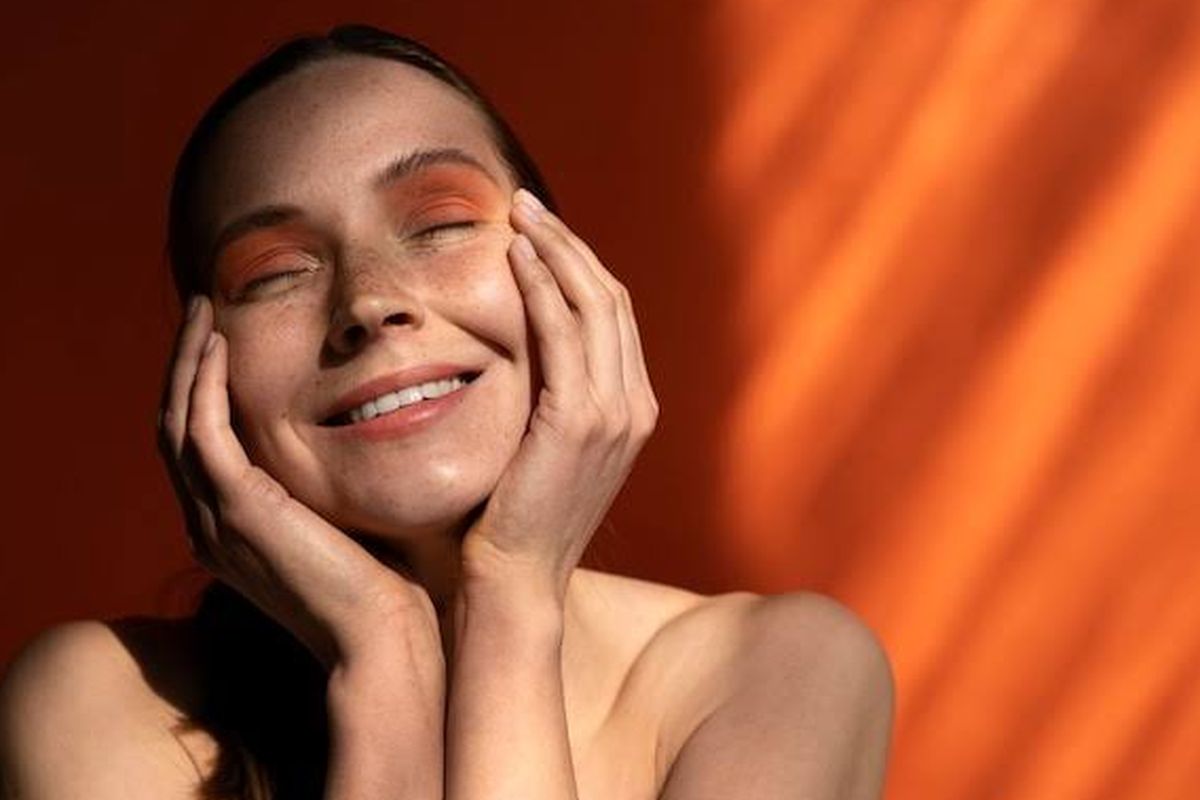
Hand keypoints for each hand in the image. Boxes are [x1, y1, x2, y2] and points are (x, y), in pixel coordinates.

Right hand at [157, 297, 442, 672]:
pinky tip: (217, 345)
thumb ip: (328, 486)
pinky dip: (202, 384)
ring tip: (204, 312)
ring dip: (186, 362)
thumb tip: (362, 434)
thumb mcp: (343, 523)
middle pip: (175, 426)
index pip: (200, 445)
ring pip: (177, 422)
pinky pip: (202, 433)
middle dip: (184, 365)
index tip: (223, 340)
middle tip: (202, 311)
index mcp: (232, 530)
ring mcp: (216, 520)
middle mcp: (209, 525)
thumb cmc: (381, 587)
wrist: (383, 641)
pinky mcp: (238, 511)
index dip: (202, 388)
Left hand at [459, 189, 658, 598]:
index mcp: (634, 411)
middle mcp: (637, 407)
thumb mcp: (549, 450)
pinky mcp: (581, 420)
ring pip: (594, 304)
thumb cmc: (518, 518)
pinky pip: (564, 333)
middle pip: (611, 300)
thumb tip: (527, 346)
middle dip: (569, 244)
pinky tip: (515, 258)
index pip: (614, 318)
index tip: (540, 231)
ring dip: (555, 250)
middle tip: (526, 204)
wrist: (517, 579)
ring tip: (518, 213)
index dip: (580, 265)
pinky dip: (542, 287)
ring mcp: (617, 414)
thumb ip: (555, 398)